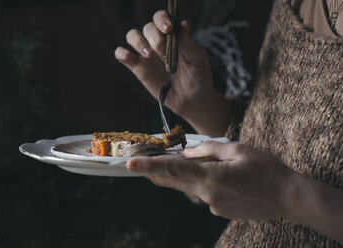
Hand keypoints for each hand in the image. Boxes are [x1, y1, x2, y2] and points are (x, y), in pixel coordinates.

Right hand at [115, 10, 217, 118]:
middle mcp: (157, 41)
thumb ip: (188, 43)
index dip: (162, 19)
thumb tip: (183, 24)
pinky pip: (122, 55)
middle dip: (155, 39)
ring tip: (150, 55)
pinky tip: (128, 56)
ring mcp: (146, 55)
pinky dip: (121, 53)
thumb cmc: (198, 75)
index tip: (168, 29)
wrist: (191, 99)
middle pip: (147, 28)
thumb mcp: (197, 58)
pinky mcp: (138, 68)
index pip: (161, 18)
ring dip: (139, 42)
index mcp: (172, 35)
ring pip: (133, 36)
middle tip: (165, 55)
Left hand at [126, 142, 293, 219]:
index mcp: (211, 177)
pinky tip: (225, 178)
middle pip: (174, 181)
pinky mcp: (220, 211)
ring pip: (190, 186)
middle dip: (155, 172)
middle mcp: (207, 195)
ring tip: (200, 163)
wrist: (288, 198)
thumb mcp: (238, 150)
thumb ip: (209, 150)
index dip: (150, 167)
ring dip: (185, 175)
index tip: (130, 165)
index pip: (173, 170)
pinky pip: (204, 193)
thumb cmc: (267, 170)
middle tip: (140, 163)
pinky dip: (204, 182)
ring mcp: (213, 206)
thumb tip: (188, 153)